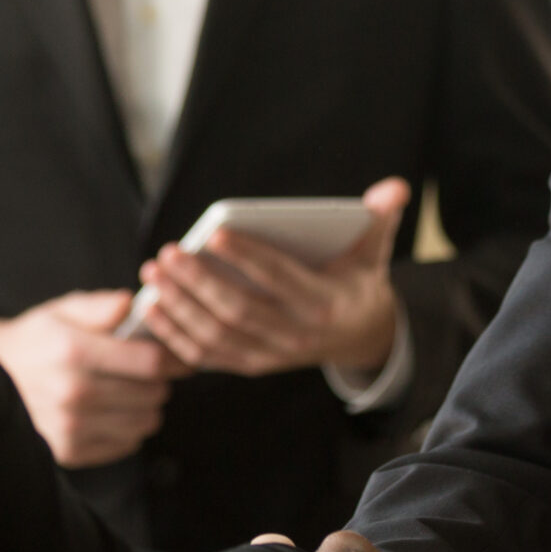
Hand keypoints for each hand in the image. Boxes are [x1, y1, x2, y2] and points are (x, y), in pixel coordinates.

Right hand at [0, 289, 187, 467]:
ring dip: (147, 407)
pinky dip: (128, 430)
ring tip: (131, 392)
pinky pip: (126, 445)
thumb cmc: (36, 340)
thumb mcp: (62, 310)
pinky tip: (113, 413)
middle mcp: (73, 393)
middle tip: (148, 373)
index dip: (172, 359)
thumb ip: (101, 306)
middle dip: (159, 381)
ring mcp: (70, 427)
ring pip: (144, 423)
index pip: (149, 362)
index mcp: (74, 352)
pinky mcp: (69, 452)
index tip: (176, 356)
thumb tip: (134, 303)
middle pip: (152, 395)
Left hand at [140, 178, 411, 377]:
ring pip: (216, 337)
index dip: (248, 257)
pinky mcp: (252, 365)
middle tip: (168, 253)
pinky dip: (176, 336)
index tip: (215, 234)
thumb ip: (382, 216)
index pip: (279, 279)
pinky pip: (207, 357)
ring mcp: (271, 356)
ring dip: (179, 308)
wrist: (360, 335)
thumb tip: (397, 186)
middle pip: (238, 312)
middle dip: (198, 283)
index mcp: (323, 303)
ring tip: (154, 275)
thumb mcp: (374, 248)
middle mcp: (296, 336)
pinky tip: (153, 308)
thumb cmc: (357, 279)